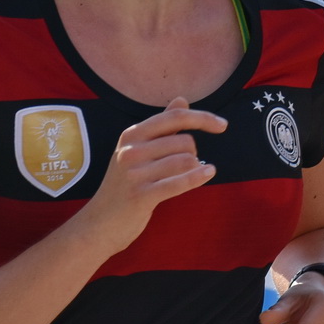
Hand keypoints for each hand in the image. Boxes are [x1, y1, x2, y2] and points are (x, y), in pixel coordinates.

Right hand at [76, 98, 224, 253]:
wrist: (100, 223)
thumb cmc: (124, 184)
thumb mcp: (137, 150)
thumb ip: (161, 126)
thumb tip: (182, 100)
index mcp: (131, 135)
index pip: (174, 117)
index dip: (202, 118)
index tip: (222, 125)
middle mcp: (131, 150)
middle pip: (184, 141)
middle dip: (194, 154)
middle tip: (184, 167)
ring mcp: (134, 173)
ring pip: (185, 161)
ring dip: (194, 168)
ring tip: (185, 176)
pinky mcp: (141, 195)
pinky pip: (180, 182)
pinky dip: (198, 177)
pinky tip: (208, 173)